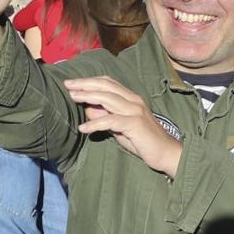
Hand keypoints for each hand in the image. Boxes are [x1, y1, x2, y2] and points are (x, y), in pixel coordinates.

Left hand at [65, 76, 181, 177]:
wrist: (166, 153)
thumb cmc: (142, 141)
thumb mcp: (120, 127)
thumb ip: (106, 116)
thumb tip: (88, 109)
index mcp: (131, 97)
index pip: (108, 82)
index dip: (90, 80)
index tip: (73, 83)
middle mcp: (133, 100)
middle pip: (105, 86)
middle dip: (85, 84)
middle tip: (67, 84)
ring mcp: (135, 110)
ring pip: (107, 98)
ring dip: (87, 96)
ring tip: (72, 98)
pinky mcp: (135, 124)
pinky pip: (111, 121)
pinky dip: (95, 123)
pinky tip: (83, 128)